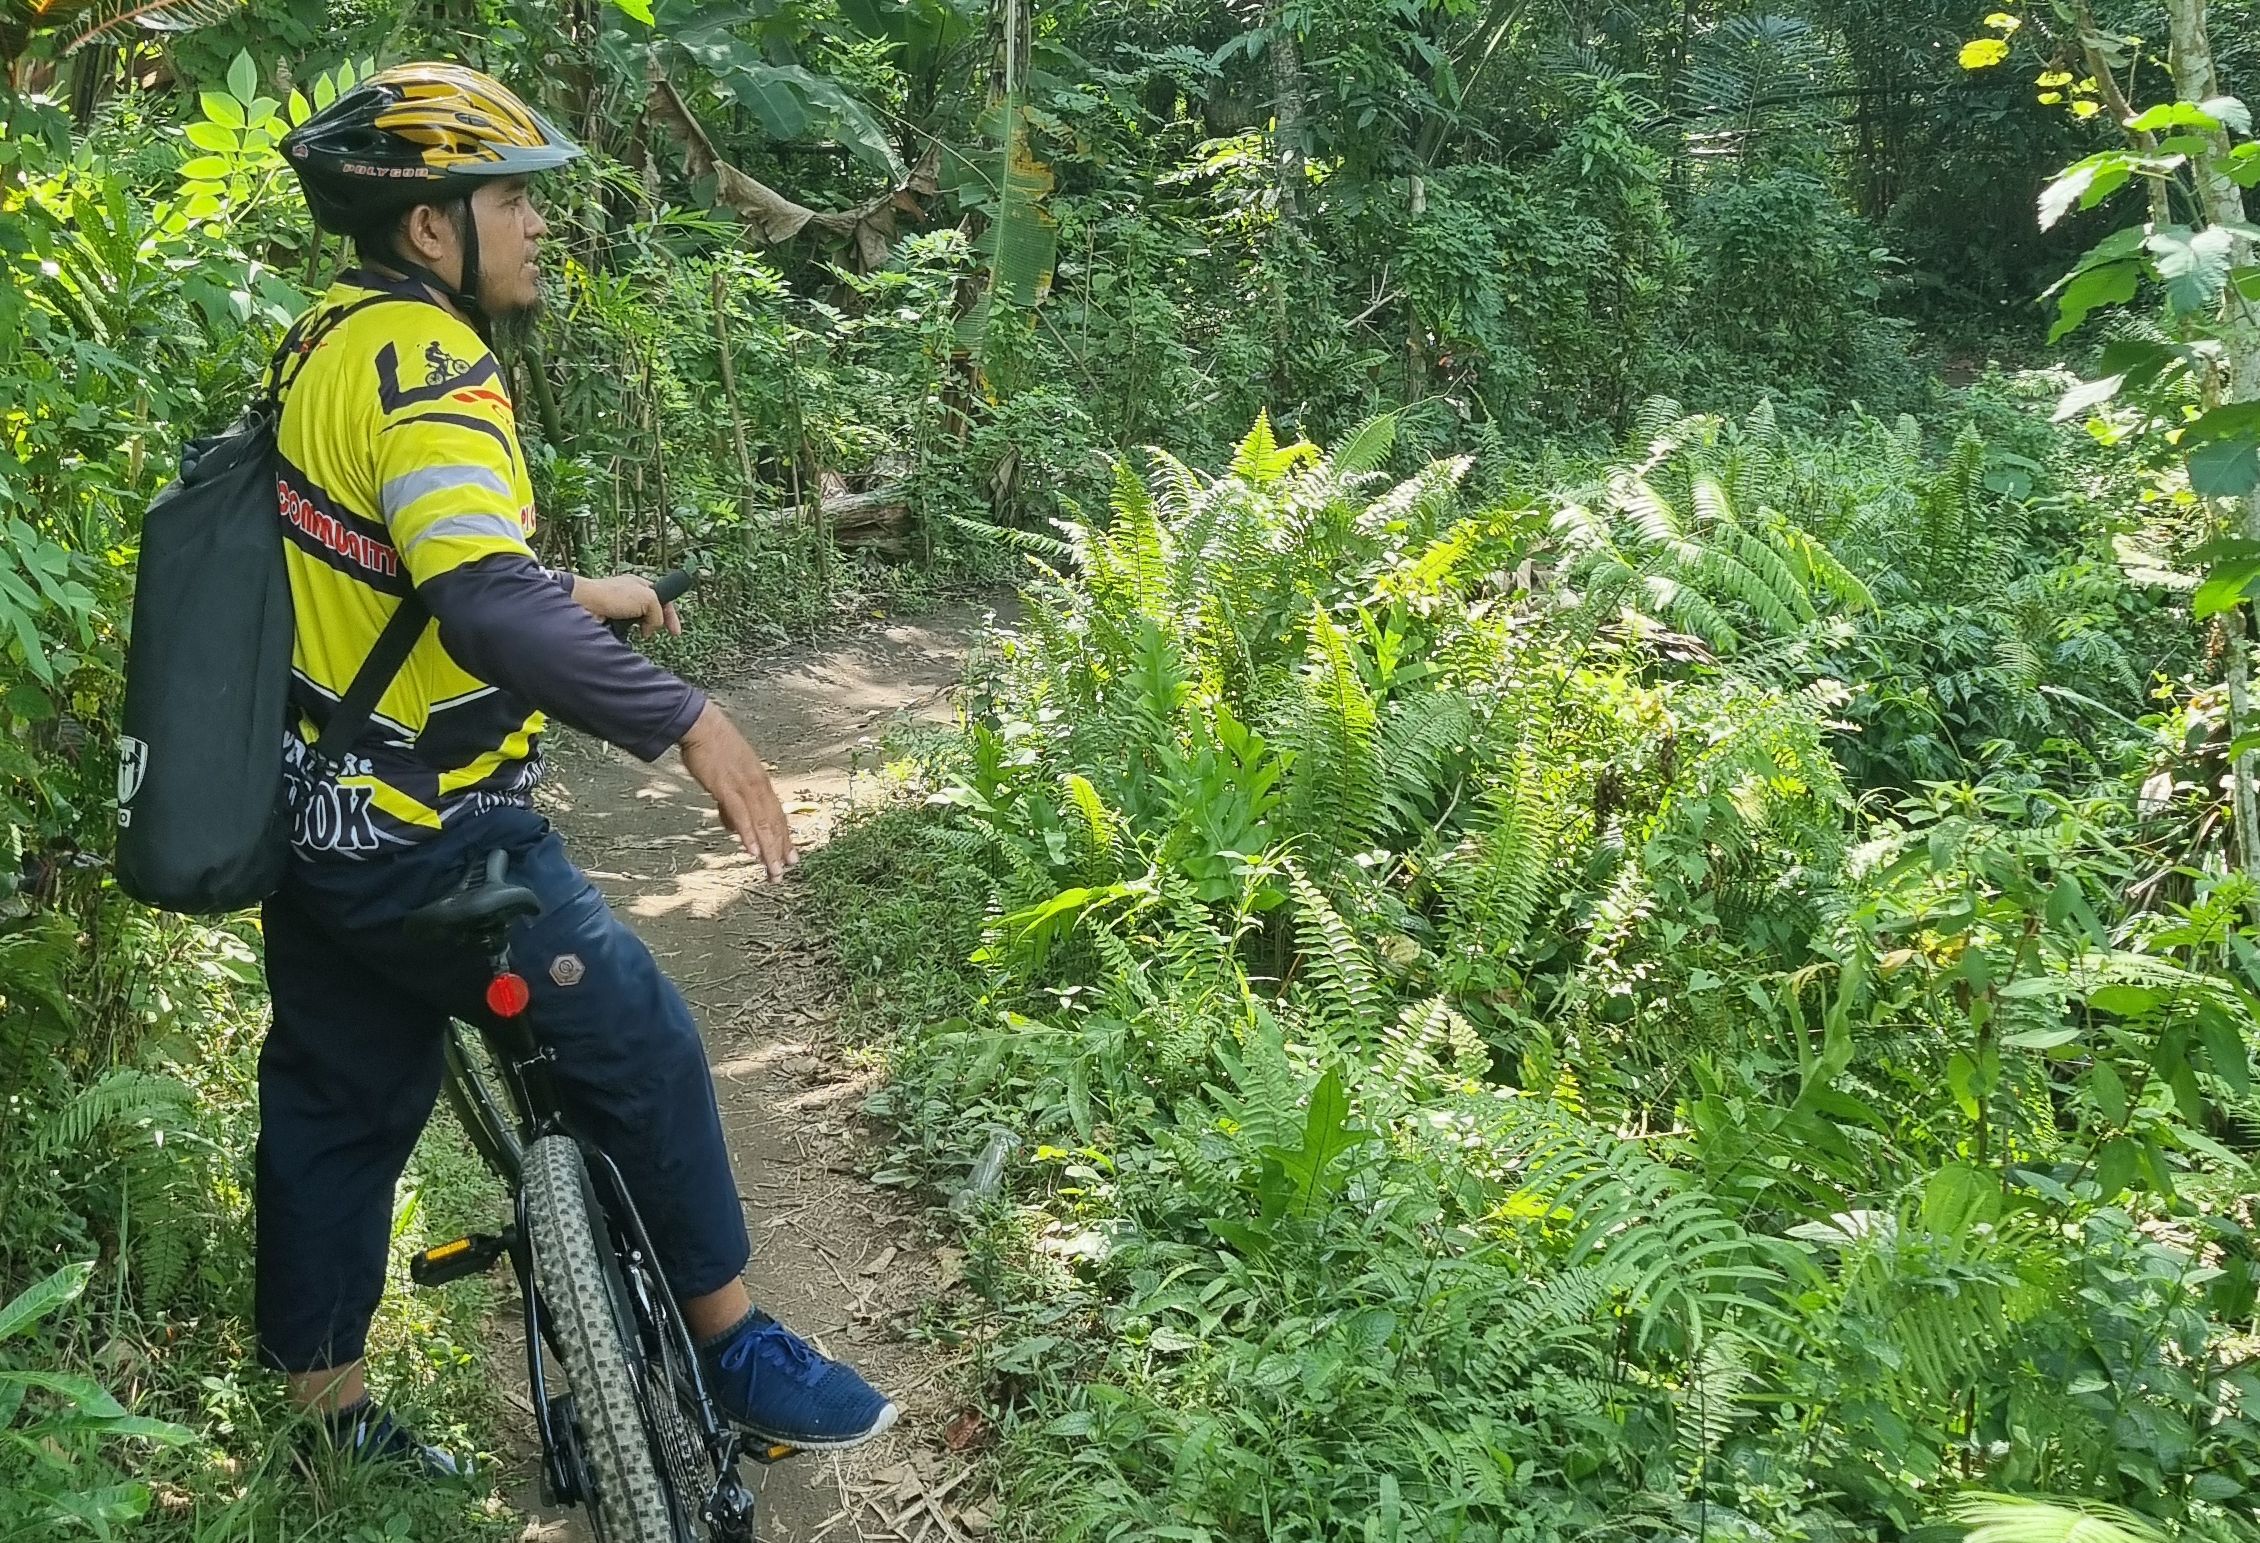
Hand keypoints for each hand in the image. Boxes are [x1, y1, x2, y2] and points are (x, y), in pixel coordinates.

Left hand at [571, 573, 682, 637]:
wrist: (583, 603)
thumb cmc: (612, 595)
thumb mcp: (647, 599)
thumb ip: (658, 613)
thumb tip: (652, 628)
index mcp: (641, 584)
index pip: (663, 600)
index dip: (671, 616)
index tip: (675, 632)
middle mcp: (630, 595)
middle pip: (651, 612)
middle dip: (654, 624)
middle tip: (651, 634)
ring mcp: (618, 607)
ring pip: (636, 623)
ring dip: (638, 630)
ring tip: (635, 634)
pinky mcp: (608, 619)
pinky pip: (623, 630)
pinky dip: (625, 634)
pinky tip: (622, 635)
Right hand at [677, 703, 797, 878]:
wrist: (702, 725)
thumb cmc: (713, 748)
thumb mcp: (728, 776)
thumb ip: (733, 802)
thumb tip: (733, 826)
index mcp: (761, 782)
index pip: (777, 815)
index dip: (785, 838)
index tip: (791, 858)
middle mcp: (758, 785)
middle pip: (774, 823)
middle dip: (779, 851)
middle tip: (782, 874)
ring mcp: (744, 786)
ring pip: (761, 823)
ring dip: (768, 849)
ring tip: (772, 871)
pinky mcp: (726, 787)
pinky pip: (741, 815)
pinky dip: (748, 834)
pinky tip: (753, 852)